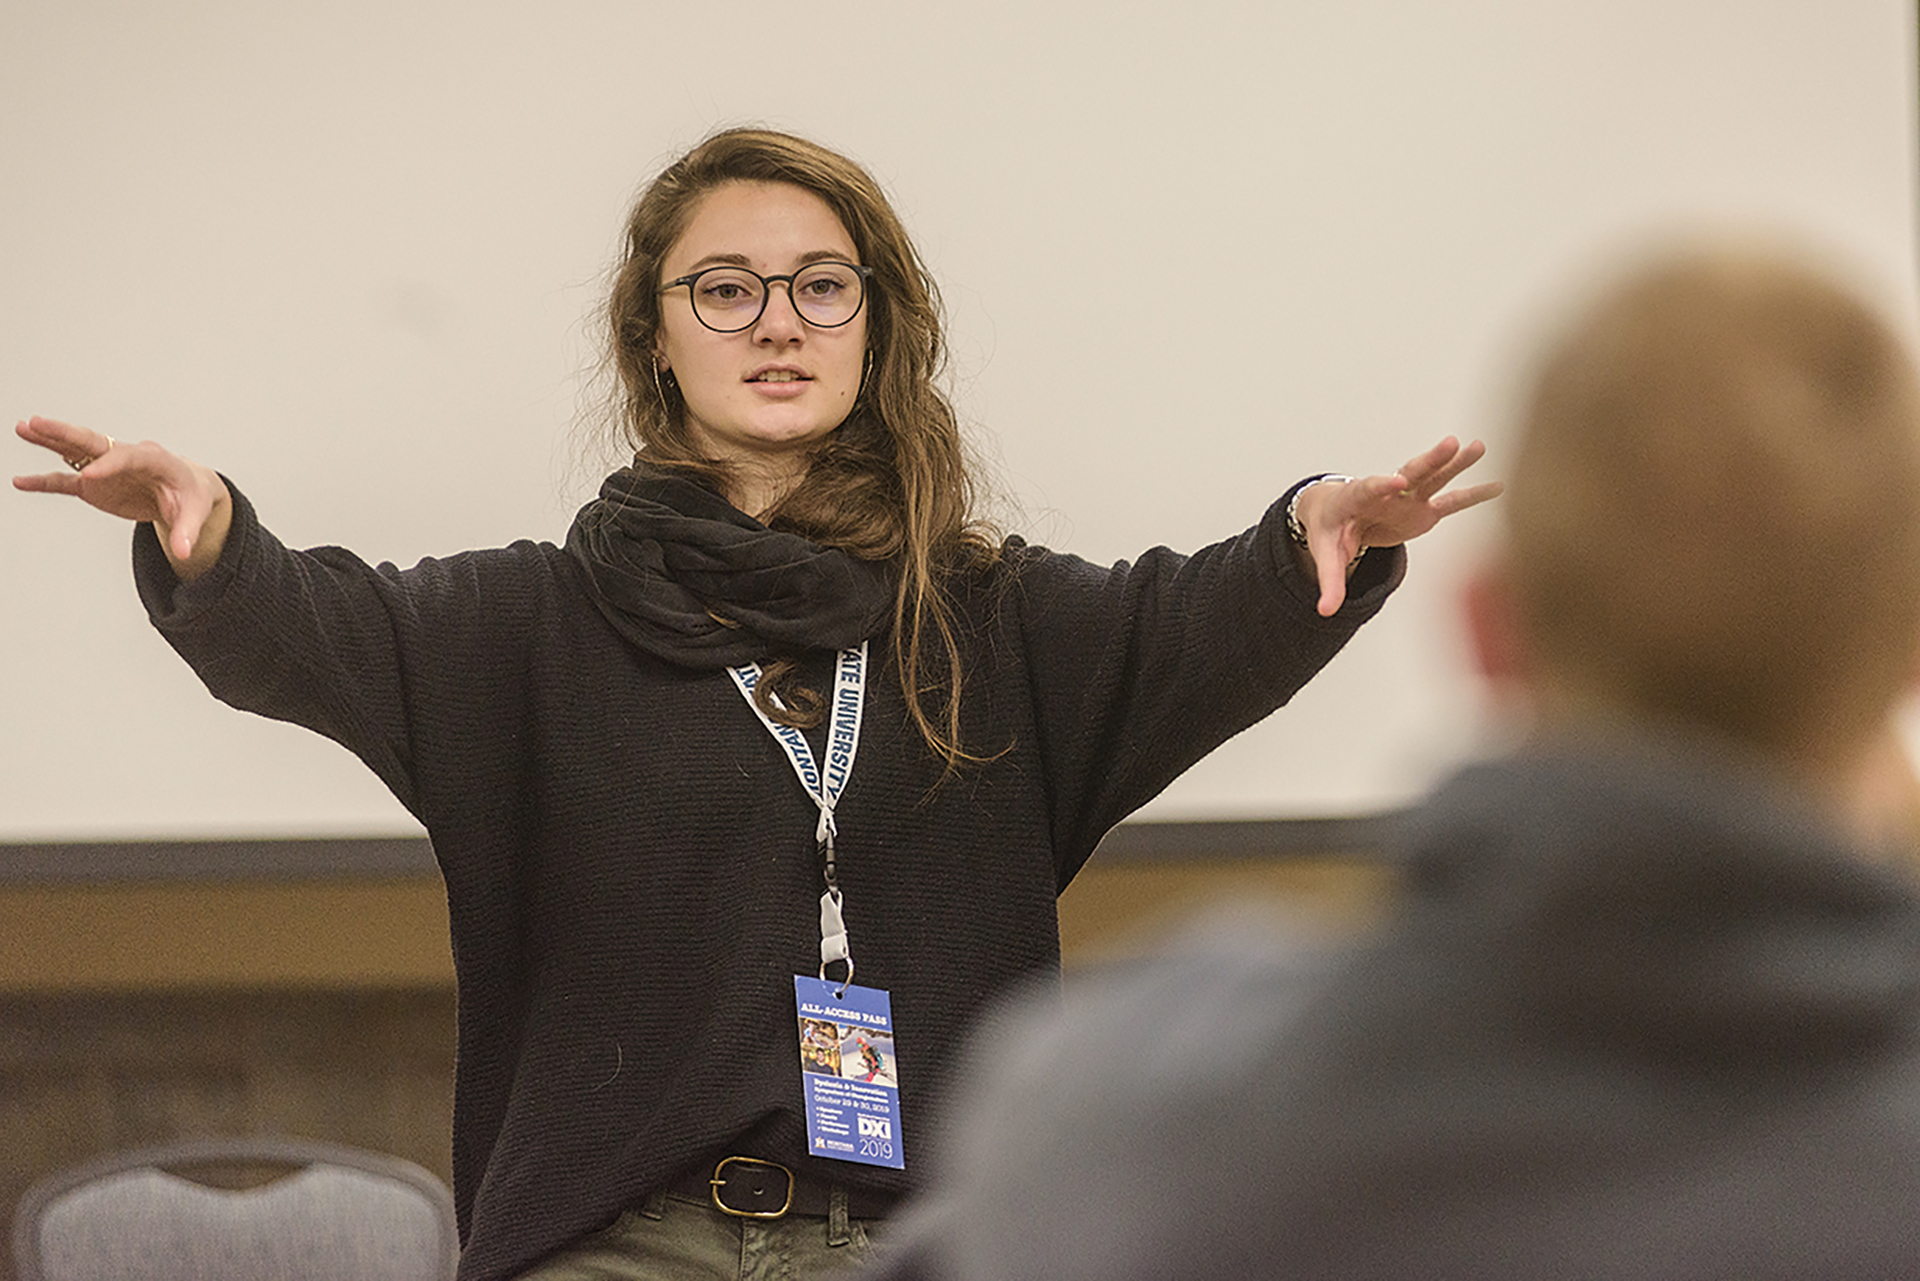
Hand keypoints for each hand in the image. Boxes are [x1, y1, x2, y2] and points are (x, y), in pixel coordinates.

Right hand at [13, 415, 232, 579]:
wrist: (186, 490)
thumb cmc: (191, 495)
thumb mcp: (196, 513)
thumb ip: (186, 531)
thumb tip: (184, 552)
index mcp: (155, 460)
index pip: (130, 457)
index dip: (110, 466)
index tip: (89, 476)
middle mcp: (127, 458)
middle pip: (94, 441)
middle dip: (66, 432)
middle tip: (37, 423)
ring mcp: (107, 469)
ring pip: (75, 451)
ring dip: (49, 440)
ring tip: (22, 428)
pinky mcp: (96, 485)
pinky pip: (66, 481)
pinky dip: (44, 482)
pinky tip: (21, 482)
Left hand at [1293, 435, 1502, 616]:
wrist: (1338, 513)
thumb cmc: (1330, 530)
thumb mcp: (1327, 554)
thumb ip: (1330, 581)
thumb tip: (1325, 612)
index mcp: (1355, 498)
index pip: (1368, 489)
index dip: (1381, 485)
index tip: (1396, 480)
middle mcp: (1386, 492)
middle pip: (1408, 471)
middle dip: (1429, 460)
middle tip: (1450, 444)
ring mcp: (1408, 499)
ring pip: (1433, 478)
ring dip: (1455, 463)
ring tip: (1479, 447)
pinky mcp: (1423, 511)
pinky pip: (1450, 501)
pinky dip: (1473, 495)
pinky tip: (1499, 486)